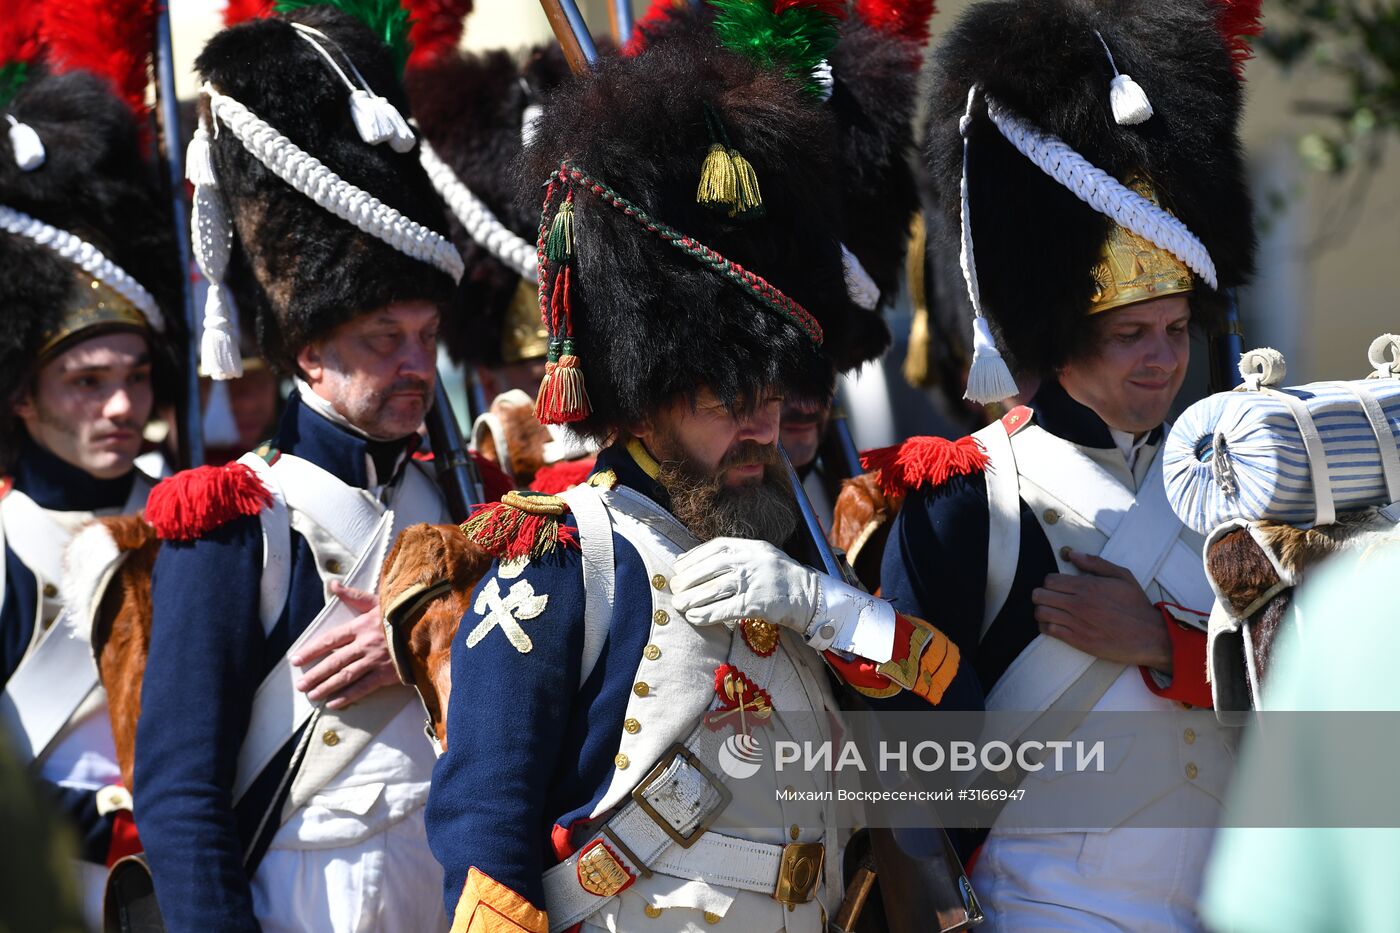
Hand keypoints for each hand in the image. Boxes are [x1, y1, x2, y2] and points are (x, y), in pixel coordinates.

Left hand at [291, 581, 399, 709]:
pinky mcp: (387, 674)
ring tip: (312, 695)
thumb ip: (354, 595)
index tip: (296, 660)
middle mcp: (365, 644)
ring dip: (326, 687)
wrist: (431, 628)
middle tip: (300, 686)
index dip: (311, 650)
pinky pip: (364, 687)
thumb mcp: (379, 600)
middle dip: (315, 674)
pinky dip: (348, 696)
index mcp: (361, 626)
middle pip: (334, 661)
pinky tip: (334, 703)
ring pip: (345, 676)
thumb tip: (333, 584)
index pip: (330, 639)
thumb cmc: (404, 613)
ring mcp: (375, 661)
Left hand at [672, 538, 818, 631]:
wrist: (807, 594)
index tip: (678, 567)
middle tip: (675, 590)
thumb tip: (688, 559)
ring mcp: (752, 583)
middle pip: (709, 569)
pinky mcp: (755, 604)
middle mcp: (749, 562)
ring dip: (691, 599)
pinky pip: (724, 610)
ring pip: (713, 590)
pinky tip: (694, 617)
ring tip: (679, 605)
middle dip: (687, 580)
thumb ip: (729, 554)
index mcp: (749, 547)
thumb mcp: (757, 554)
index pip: (713, 548)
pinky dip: (706, 615)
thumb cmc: (777, 574)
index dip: (692, 558)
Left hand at [1031, 549, 1171, 671]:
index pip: (1050, 580)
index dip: (1050, 582)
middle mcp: (1078, 604)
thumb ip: (1095, 563)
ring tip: (1050, 611)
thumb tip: (1072, 554)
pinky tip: (1054, 624)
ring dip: (1041, 610)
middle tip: (1049, 598)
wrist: (1149, 635)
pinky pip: (1049, 630)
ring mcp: (1076, 623)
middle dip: (1041, 595)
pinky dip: (1046, 626)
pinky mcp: (1077, 640)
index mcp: (1088, 586)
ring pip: (1040, 613)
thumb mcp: (1122, 576)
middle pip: (1040, 595)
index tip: (1057, 586)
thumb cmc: (1136, 605)